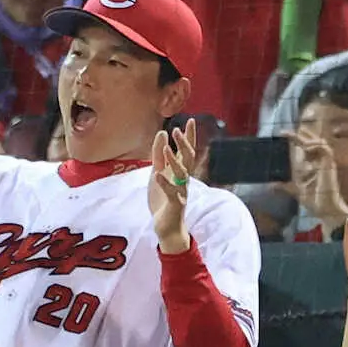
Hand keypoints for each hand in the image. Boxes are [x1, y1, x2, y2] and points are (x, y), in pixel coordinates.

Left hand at [150, 117, 197, 253]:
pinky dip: (165, 183)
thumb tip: (162, 133)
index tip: (190, 120)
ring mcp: (181, 191)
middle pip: (188, 159)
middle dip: (184, 144)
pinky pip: (171, 192)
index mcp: (179, 171)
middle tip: (177, 130)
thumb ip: (159, 155)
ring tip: (167, 148)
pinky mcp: (175, 204)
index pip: (187, 150)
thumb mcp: (157, 172)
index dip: (189, 136)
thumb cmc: (163, 198)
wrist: (166, 225)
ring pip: (182, 174)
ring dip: (174, 160)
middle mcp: (183, 179)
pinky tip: (157, 174)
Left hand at [283, 130, 347, 228]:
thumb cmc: (315, 201)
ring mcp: (326, 162)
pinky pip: (325, 148)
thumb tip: (272, 185)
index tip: (282, 134)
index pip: (304, 148)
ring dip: (309, 140)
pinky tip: (307, 149)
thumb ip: (285, 187)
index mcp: (312, 165)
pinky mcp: (330, 164)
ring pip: (320, 142)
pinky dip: (315, 146)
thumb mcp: (296, 191)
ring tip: (300, 144)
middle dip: (300, 135)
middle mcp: (319, 161)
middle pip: (311, 142)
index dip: (295, 139)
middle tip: (284, 132)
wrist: (324, 209)